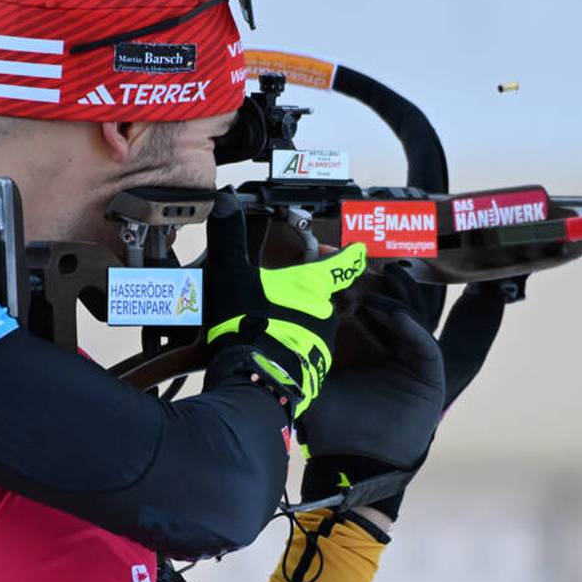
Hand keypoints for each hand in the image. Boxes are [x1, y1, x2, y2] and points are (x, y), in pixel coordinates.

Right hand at [204, 190, 366, 416]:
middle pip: (324, 294)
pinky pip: (307, 348)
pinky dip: (293, 344)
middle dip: (308, 292)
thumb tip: (223, 203)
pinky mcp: (313, 367)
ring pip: (316, 322)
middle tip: (285, 290)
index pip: (342, 263)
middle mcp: (324, 310)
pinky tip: (271, 346)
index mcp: (311, 283)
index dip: (351, 254)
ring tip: (269, 321)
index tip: (358, 249)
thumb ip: (230, 238)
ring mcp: (322, 341)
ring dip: (299, 319)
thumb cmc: (247, 323)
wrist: (253, 379)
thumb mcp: (232, 275)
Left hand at [295, 265, 446, 521]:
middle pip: (397, 304)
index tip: (346, 261)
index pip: (371, 304)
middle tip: (373, 259)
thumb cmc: (329, 425)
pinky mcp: (429, 377)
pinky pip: (425, 344)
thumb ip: (300, 348)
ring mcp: (413, 363)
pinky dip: (411, 327)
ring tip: (389, 274)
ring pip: (416, 317)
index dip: (363, 282)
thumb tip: (266, 316)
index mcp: (367, 347)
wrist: (349, 463)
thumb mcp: (310, 377)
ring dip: (403, 296)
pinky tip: (394, 313)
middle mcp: (393, 351)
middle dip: (388, 281)